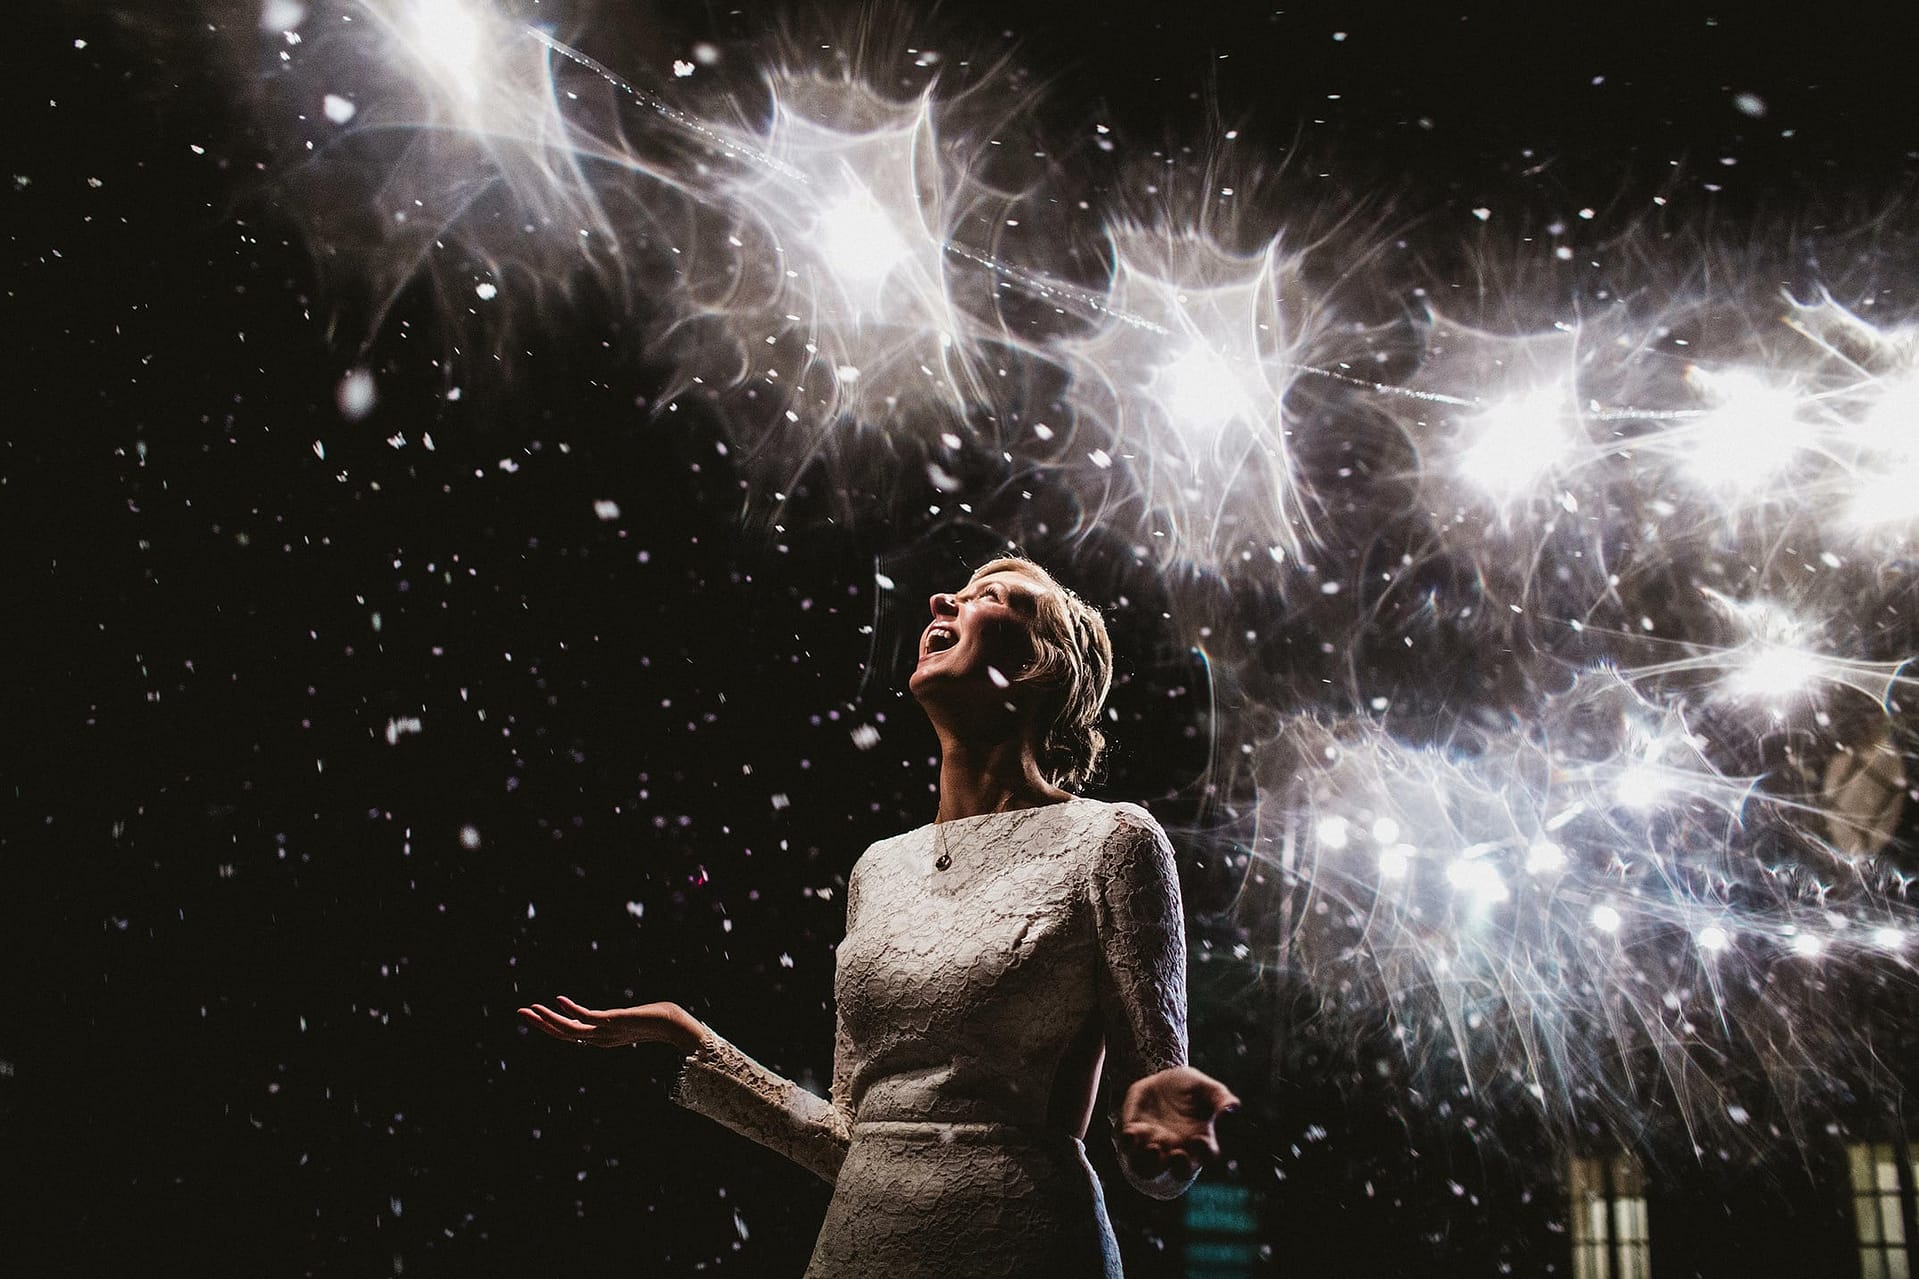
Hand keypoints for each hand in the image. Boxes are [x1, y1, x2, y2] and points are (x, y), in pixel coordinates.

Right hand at [516, 996, 706, 1053]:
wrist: (676, 1025)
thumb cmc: (657, 1020)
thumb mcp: (630, 1020)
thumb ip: (618, 1020)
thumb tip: (613, 1016)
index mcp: (601, 1039)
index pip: (569, 1035)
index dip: (549, 1026)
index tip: (534, 1015)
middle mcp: (600, 1039)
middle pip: (563, 1034)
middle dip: (540, 1023)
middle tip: (519, 1012)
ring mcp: (606, 1032)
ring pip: (569, 1029)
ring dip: (548, 1019)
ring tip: (530, 1009)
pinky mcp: (614, 1022)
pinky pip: (587, 1017)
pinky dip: (571, 1009)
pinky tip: (558, 999)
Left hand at [1118, 1065, 1238, 1181]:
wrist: (1159, 1079)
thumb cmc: (1190, 1088)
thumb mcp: (1206, 1088)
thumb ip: (1221, 1099)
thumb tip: (1232, 1109)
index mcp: (1201, 1142)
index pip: (1206, 1155)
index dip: (1204, 1152)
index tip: (1200, 1139)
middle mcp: (1177, 1150)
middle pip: (1178, 1172)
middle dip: (1177, 1167)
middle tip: (1177, 1153)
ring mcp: (1153, 1146)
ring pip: (1149, 1169)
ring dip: (1150, 1163)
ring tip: (1153, 1147)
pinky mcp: (1132, 1136)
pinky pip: (1127, 1148)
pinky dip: (1128, 1144)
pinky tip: (1131, 1133)